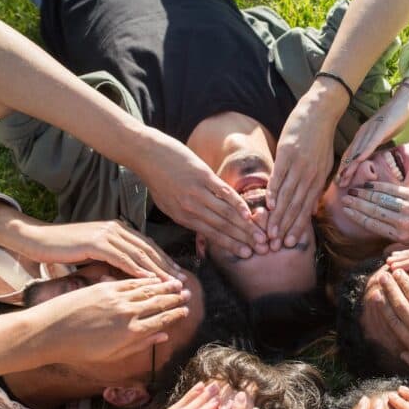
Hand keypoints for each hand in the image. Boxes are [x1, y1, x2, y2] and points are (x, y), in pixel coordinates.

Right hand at [20, 220, 182, 280]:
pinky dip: (138, 270)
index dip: (165, 260)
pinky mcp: (97, 243)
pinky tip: (149, 281)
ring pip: (139, 254)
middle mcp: (117, 229)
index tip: (178, 274)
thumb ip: (114, 255)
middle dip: (167, 266)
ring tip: (171, 284)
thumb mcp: (96, 250)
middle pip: (149, 249)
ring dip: (157, 270)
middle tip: (182, 281)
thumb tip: (132, 270)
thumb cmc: (66, 247)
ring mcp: (108, 234)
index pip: (148, 246)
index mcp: (119, 229)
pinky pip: (122, 259)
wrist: (39, 239)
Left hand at [34, 277, 189, 364]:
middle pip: (160, 302)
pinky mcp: (105, 288)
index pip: (163, 319)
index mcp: (133, 333)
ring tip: (177, 282)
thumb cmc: (79, 349)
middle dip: (176, 297)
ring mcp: (117, 299)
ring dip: (165, 286)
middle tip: (188, 293)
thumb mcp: (113, 354)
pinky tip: (153, 277)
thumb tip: (164, 336)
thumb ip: (141, 344)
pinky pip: (131, 282)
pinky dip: (145, 279)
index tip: (186, 309)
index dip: (177, 313)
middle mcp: (129, 314)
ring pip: (148, 290)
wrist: (49, 333)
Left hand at [132, 128, 260, 258]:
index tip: (247, 253)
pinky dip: (237, 203)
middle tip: (261, 248)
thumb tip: (204, 226)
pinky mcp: (203, 176)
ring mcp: (197, 192)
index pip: (212, 235)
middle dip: (243, 239)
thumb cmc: (158, 178)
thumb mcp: (168, 203)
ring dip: (245, 226)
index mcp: (182, 217)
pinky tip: (248, 213)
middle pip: (222, 227)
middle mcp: (190, 208)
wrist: (146, 154)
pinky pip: (224, 193)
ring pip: (226, 213)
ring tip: (260, 235)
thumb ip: (187, 215)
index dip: (231, 245)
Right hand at [266, 79, 344, 250]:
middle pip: (296, 206)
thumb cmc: (320, 140)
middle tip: (276, 245)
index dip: (298, 227)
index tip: (289, 242)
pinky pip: (280, 176)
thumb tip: (312, 211)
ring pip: (288, 195)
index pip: (307, 209)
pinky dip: (274, 191)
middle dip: (286, 227)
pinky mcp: (288, 154)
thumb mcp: (324, 165)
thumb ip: (317, 188)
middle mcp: (310, 176)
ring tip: (269, 231)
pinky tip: (269, 205)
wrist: (320, 112)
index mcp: (318, 180)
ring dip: (278, 215)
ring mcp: (300, 165)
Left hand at [336, 84, 408, 186]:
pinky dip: (365, 151)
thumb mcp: (382, 136)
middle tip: (339, 184)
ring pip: (359, 149)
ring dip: (351, 164)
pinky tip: (360, 160)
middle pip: (352, 153)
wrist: (404, 101)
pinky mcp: (382, 127)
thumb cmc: (394, 119)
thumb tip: (371, 159)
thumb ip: (374, 145)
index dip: (345, 168)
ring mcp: (372, 129)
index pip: (351, 154)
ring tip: (345, 176)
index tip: (340, 182)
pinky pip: (372, 141)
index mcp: (363, 135)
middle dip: (344, 170)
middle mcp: (364, 132)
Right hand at [341, 183, 408, 245]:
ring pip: (379, 200)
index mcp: (402, 236)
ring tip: (352, 190)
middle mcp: (401, 222)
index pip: (373, 225)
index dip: (358, 217)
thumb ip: (402, 246)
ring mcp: (406, 207)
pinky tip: (369, 184)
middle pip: (372, 211)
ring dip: (364, 195)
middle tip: (345, 198)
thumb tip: (386, 256)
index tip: (347, 210)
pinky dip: (378, 187)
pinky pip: (391, 191)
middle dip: (357, 204)